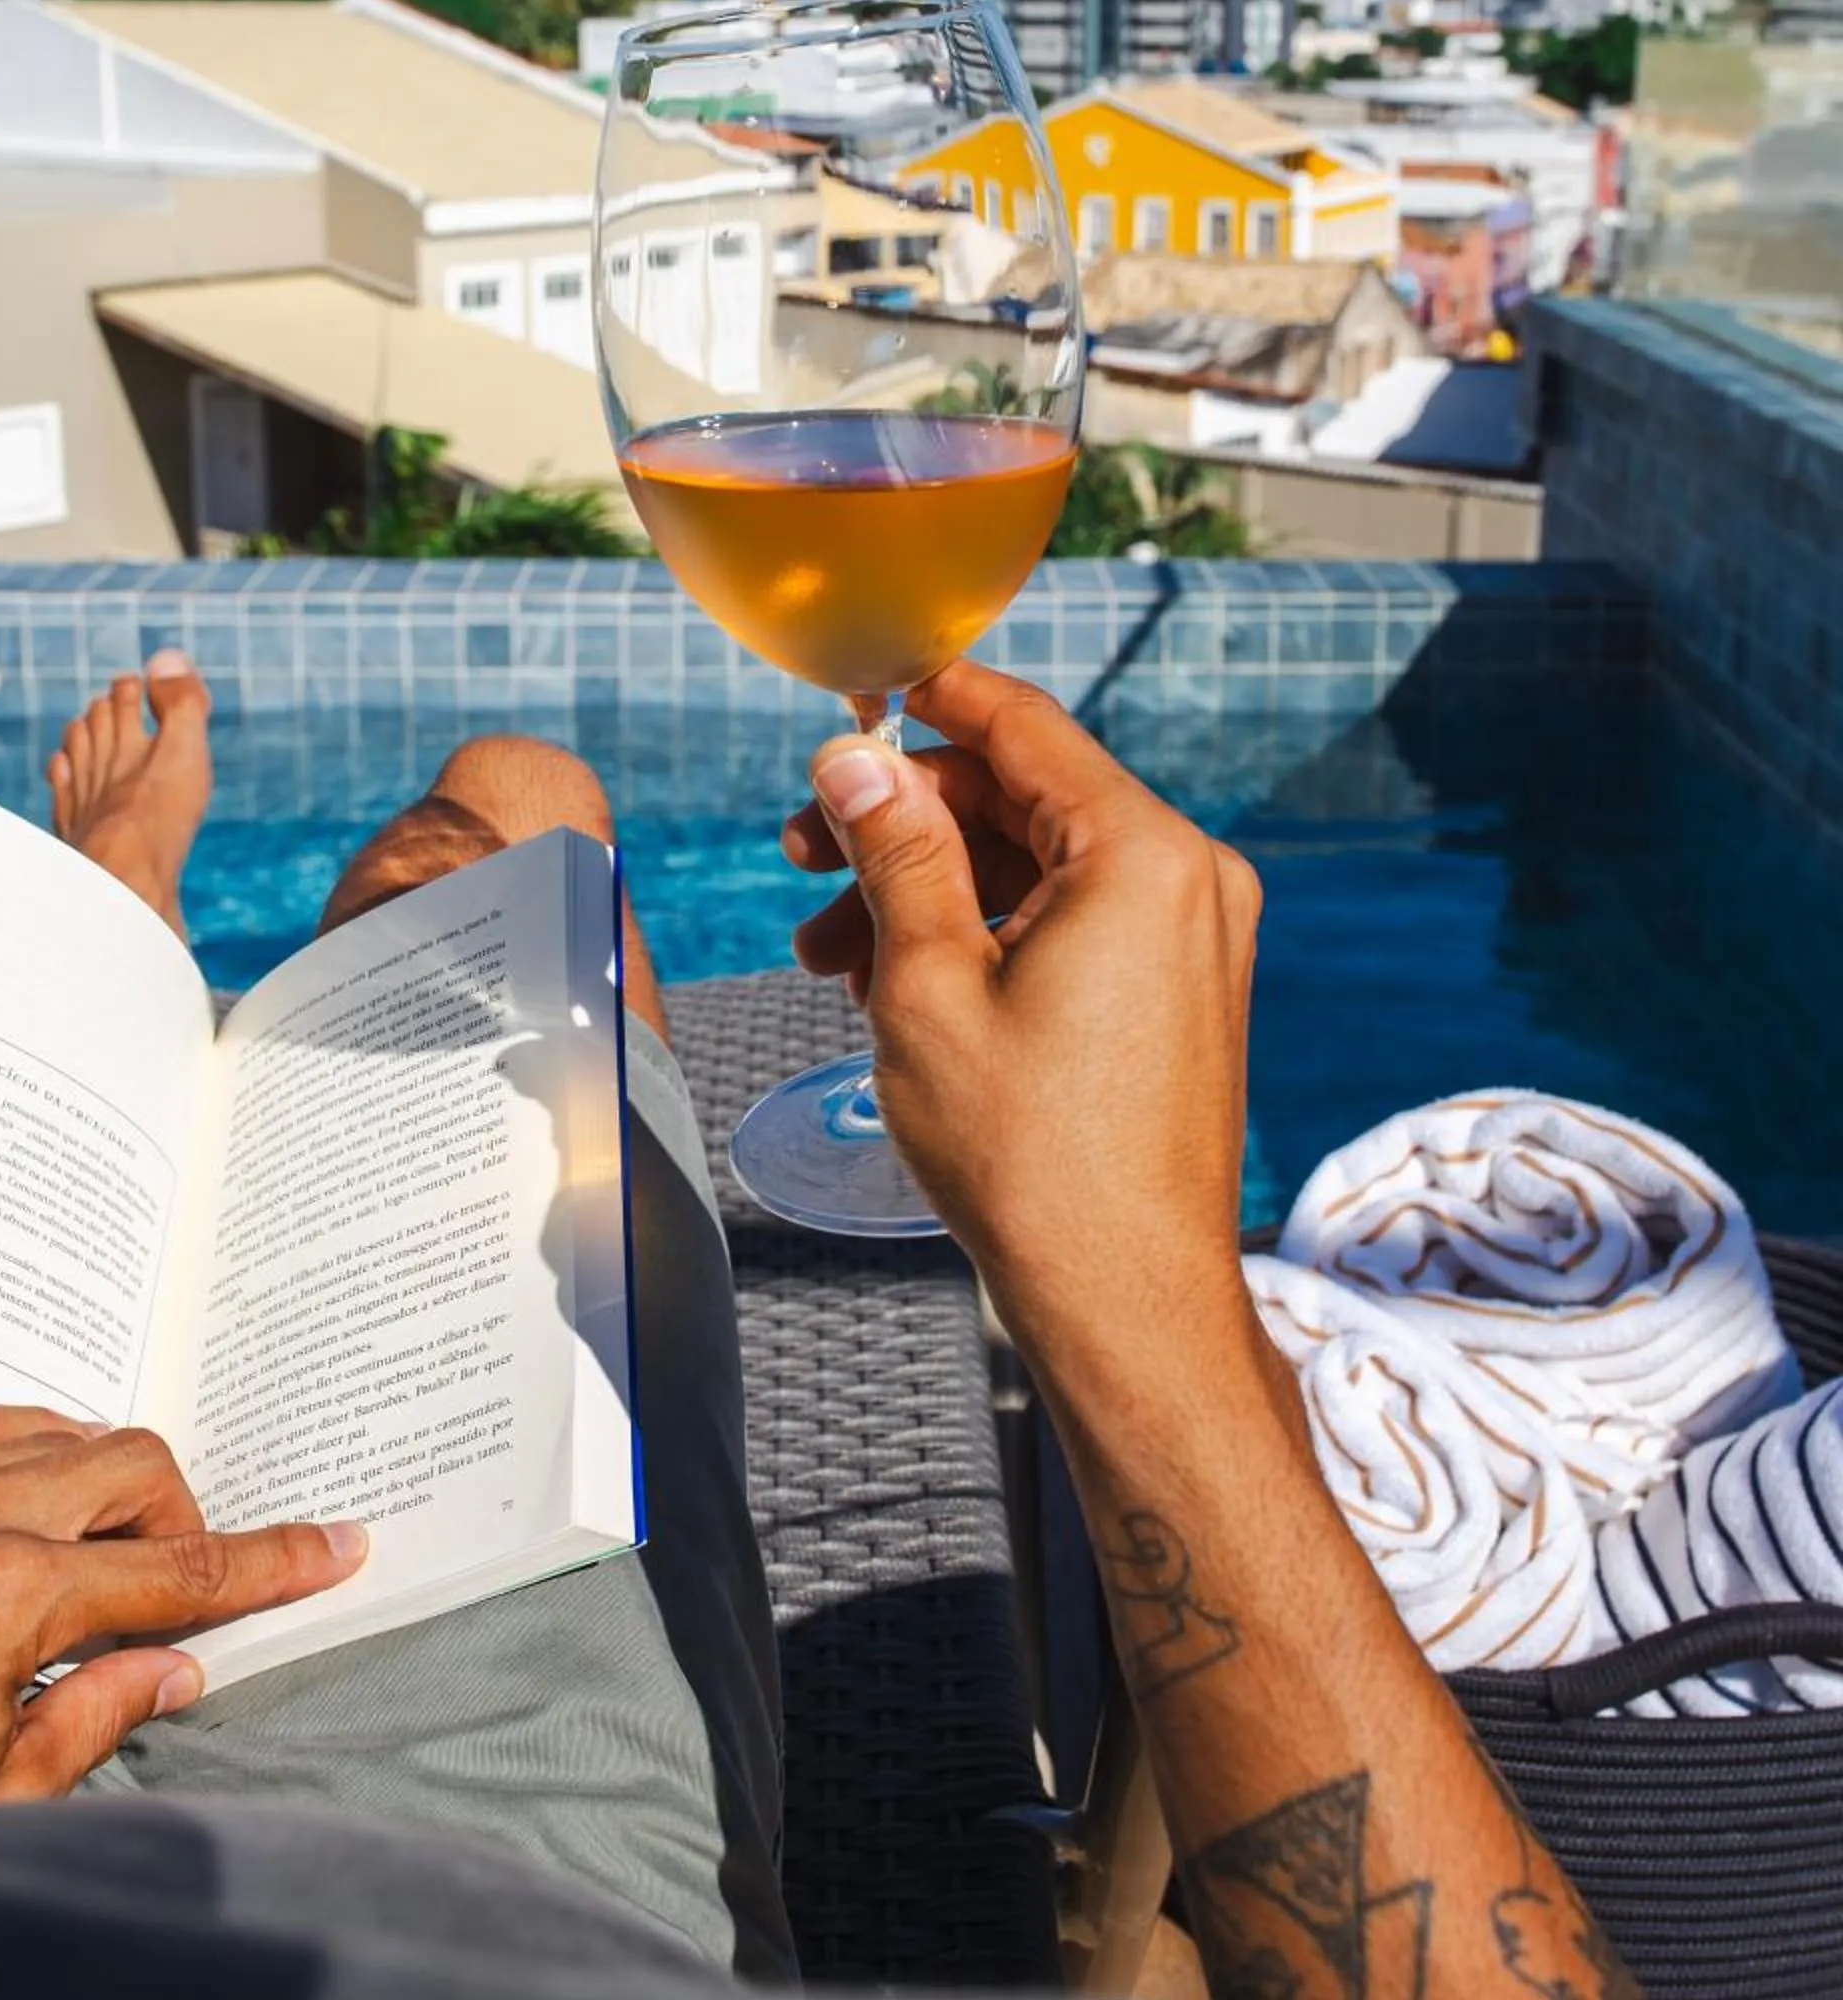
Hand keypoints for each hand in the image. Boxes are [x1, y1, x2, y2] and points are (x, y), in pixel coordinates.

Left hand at [0, 1403, 367, 1803]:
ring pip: (62, 1427)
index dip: (269, 1562)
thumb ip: (93, 1722)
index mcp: (4, 1601)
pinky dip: (31, 1451)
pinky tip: (30, 1502)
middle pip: (133, 1467)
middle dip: (183, 1519)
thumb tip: (174, 1667)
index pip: (179, 1569)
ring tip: (102, 1555)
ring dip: (105, 1480)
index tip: (334, 1546)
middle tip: (180, 1591)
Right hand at [781, 660, 1262, 1335]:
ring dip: (932, 891)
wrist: (1124, 1300)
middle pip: (1023, 798)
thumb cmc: (1033, 1158)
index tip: (859, 699)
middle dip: (907, 823)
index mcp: (1143, 855)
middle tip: (805, 855)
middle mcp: (1190, 878)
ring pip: (1038, 867)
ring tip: (831, 955)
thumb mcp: (929, 983)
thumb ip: (894, 849)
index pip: (1022, 726)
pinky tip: (899, 986)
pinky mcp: (1182, 991)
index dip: (928, 704)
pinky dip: (987, 935)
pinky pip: (1074, 921)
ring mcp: (1195, 938)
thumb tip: (854, 757)